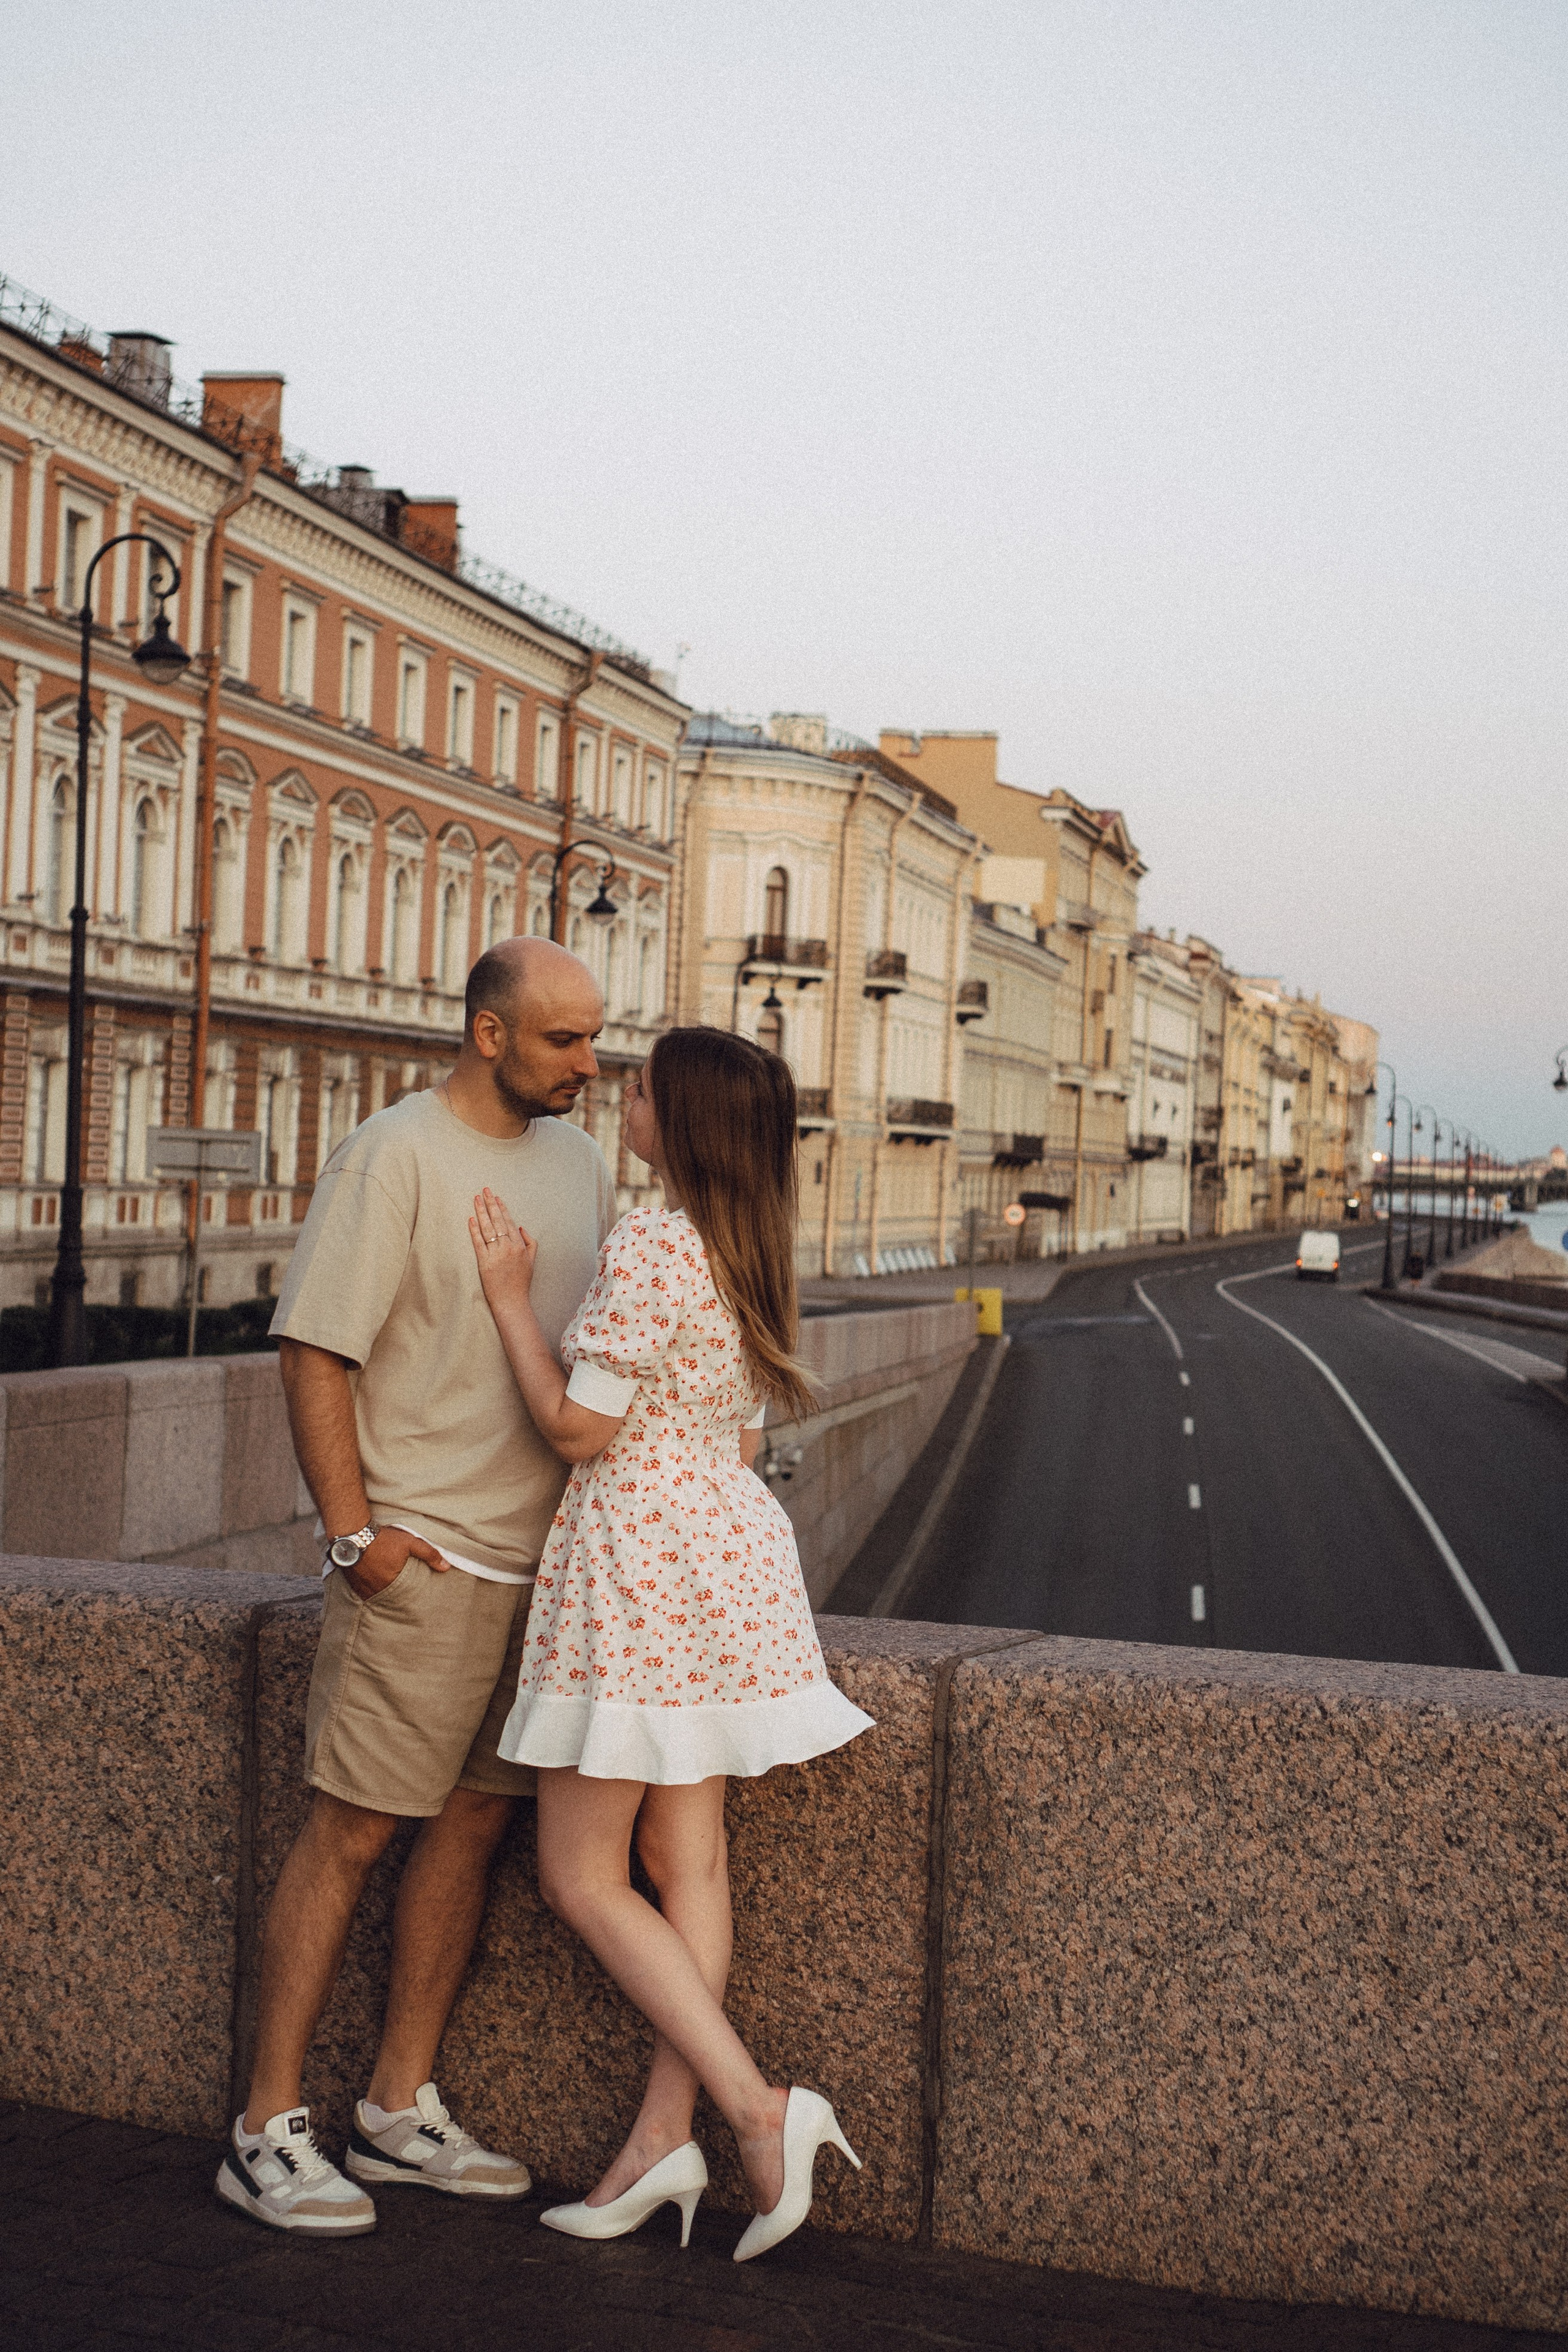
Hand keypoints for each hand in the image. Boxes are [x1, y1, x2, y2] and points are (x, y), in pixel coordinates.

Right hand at [342, 1524, 449, 1599]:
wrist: (353, 1534)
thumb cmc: (383, 1539)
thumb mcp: (409, 1542)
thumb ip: (428, 1554)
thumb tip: (446, 1567)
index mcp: (391, 1583)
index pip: (405, 1596)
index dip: (410, 1594)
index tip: (414, 1593)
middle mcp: (376, 1590)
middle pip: (390, 1597)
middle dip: (397, 1595)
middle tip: (401, 1592)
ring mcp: (363, 1588)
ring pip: (377, 1596)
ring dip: (383, 1592)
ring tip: (387, 1586)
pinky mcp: (352, 1584)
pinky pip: (364, 1592)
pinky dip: (370, 1589)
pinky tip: (374, 1583)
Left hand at [469, 1187, 537, 1313]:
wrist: (511, 1301)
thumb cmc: (521, 1282)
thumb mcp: (532, 1261)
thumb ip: (530, 1242)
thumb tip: (520, 1227)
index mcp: (520, 1245)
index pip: (509, 1222)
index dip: (502, 1208)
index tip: (496, 1197)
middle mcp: (508, 1247)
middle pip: (497, 1221)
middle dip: (490, 1203)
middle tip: (484, 1190)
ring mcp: (496, 1254)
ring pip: (487, 1228)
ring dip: (481, 1212)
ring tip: (476, 1199)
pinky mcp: (484, 1262)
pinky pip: (478, 1242)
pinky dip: (474, 1230)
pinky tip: (471, 1219)